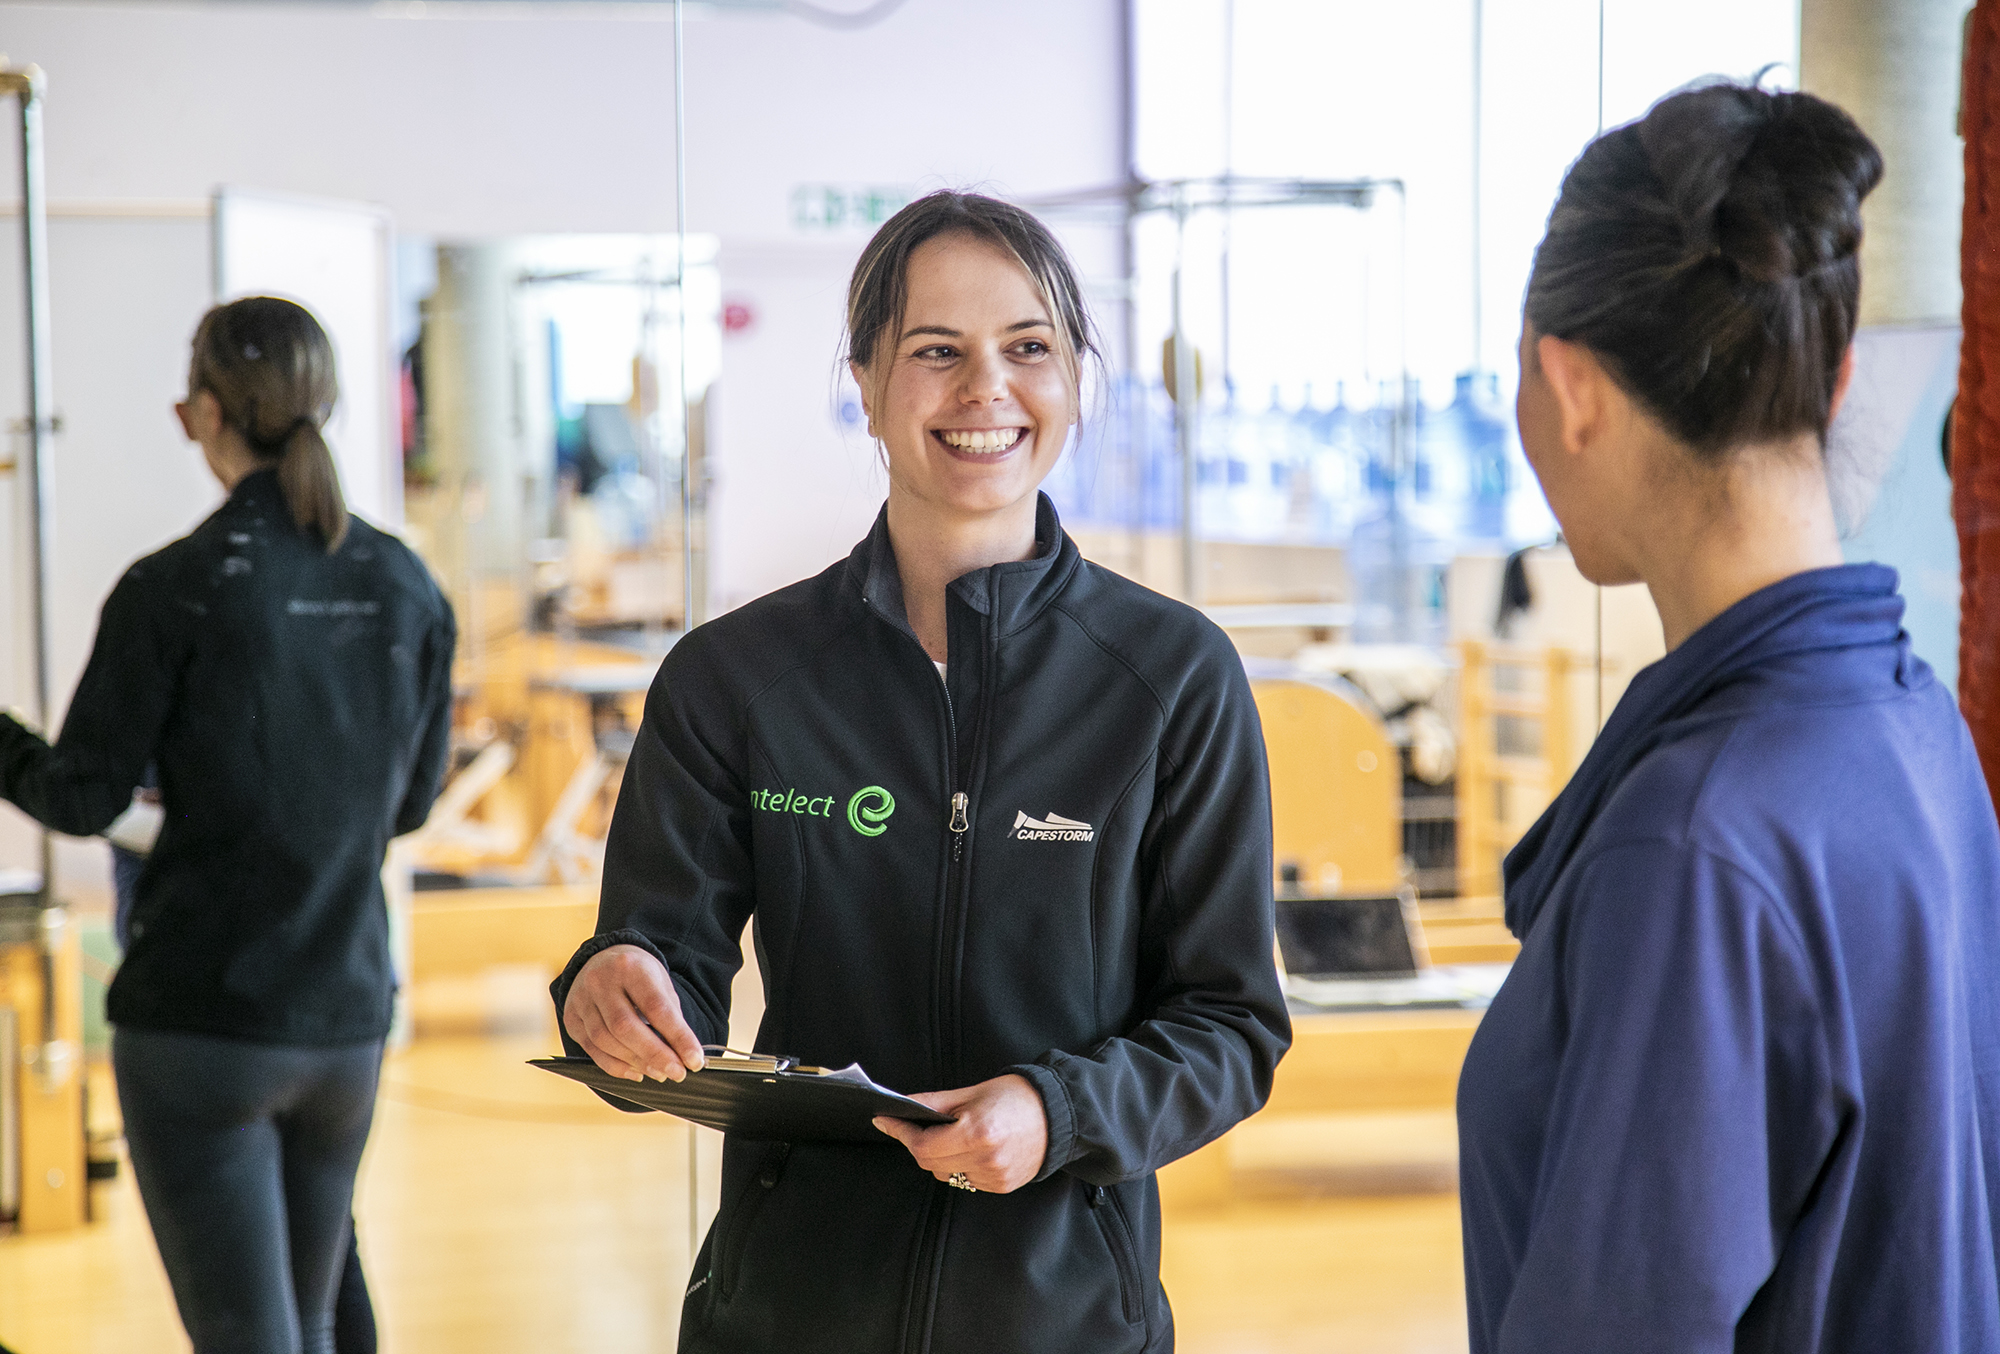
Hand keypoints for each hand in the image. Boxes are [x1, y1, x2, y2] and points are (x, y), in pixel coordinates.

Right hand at [562, 944, 706, 1082]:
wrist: (603, 959)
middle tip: (677, 1073)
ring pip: (606, 1041)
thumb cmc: (638, 975)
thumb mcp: (659, 982)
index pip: (656, 1006)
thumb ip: (670, 1016)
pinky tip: (635, 1072)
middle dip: (655, 1055)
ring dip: (636, 1063)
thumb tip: (685, 1055)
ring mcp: (582, 999)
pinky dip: (615, 1066)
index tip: (695, 1059)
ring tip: (659, 1073)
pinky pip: (592, 1049)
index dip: (677, 1036)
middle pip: (626, 1027)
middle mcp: (601, 981)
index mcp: (630, 967)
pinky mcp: (571, 1018)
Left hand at [872, 1073, 1048, 1194]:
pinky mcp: (1001, 1187)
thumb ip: (932, 1103)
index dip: (902, 1133)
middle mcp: (986, 1160)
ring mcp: (995, 1177)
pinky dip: (960, 1166)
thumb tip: (900, 1107)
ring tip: (954, 1136)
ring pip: (946, 1174)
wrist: (1058, 1114)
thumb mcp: (971, 1093)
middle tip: (921, 1126)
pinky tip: (973, 1149)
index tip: (886, 1121)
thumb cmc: (1016, 1097)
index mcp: (977, 1133)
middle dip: (920, 1144)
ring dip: (940, 1157)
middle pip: (930, 1163)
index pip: (923, 1146)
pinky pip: (965, 1181)